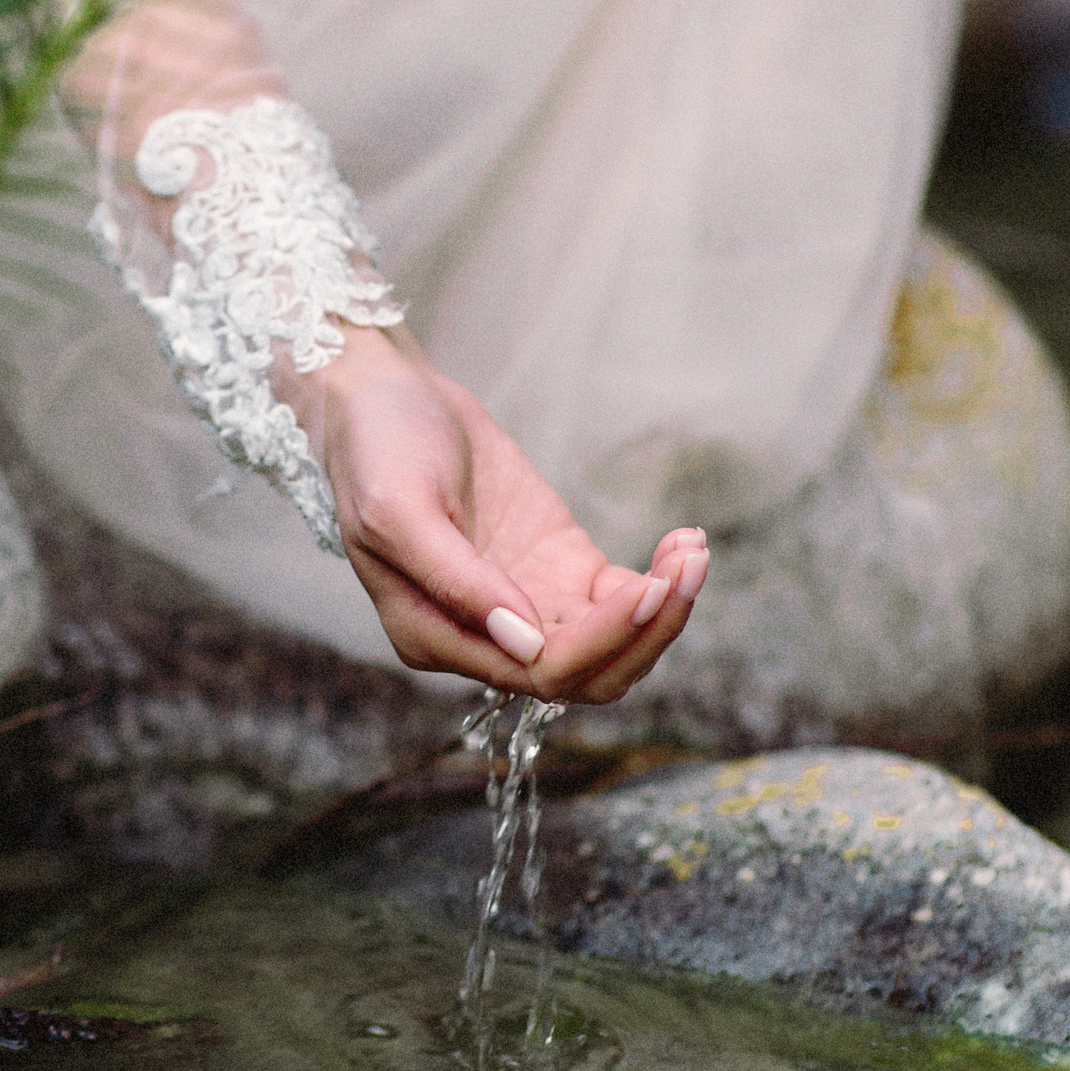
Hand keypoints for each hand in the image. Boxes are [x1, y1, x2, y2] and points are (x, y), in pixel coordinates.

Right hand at [281, 326, 707, 701]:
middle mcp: (485, 638)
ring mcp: (527, 605)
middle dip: (645, 632)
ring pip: (613, 648)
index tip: (645, 588)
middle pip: (586, 674)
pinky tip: (684, 543)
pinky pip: (621, 602)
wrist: (384, 396)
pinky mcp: (558, 571)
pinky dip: (660, 583)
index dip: (599, 641)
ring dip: (663, 612)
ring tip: (692, 551)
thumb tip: (523, 645)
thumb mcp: (400, 511)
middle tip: (686, 569)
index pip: (537, 672)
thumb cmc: (376, 450)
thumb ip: (457, 584)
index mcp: (436, 637)